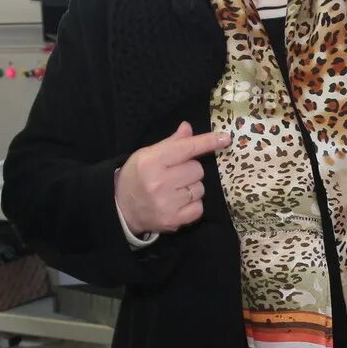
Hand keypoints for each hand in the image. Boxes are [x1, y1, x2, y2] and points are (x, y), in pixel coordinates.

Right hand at [115, 122, 230, 235]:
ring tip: (175, 190)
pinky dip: (193, 204)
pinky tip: (178, 202)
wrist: (121, 209)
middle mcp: (159, 182)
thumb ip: (170, 143)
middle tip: (175, 174)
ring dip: (192, 187)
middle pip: (197, 169)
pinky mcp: (174, 220)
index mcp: (151, 161)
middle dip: (190, 170)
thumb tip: (188, 128)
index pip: (187, 148)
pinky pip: (199, 207)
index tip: (225, 138)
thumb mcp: (147, 155)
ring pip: (200, 188)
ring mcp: (167, 203)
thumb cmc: (137, 177)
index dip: (207, 142)